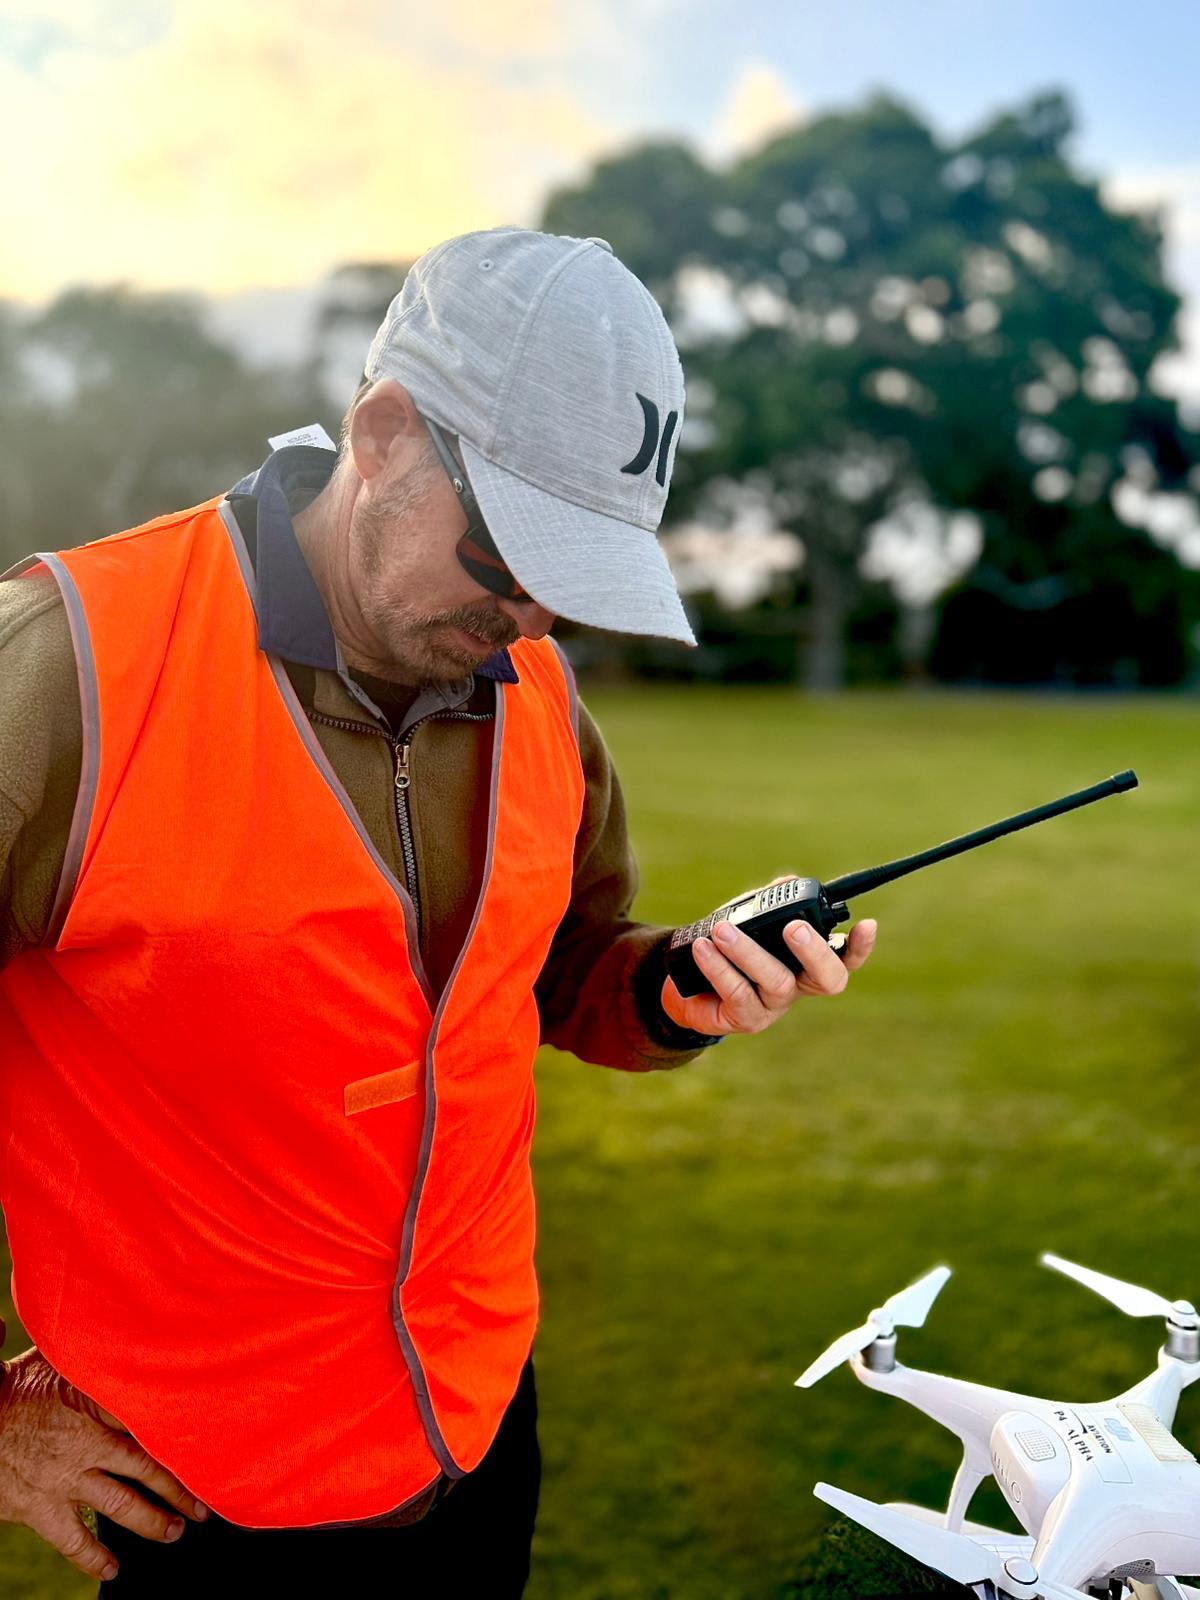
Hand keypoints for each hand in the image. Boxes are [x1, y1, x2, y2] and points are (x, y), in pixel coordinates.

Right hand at [0, 1337, 208, 1583]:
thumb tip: (120, 1321)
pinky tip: (113, 1569)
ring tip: (175, 1531)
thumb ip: (91, 1350)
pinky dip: (93, 1557)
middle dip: (178, 1487)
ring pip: (119, 1504)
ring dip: (151, 1521)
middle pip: (144, 1466)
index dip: (181, 1431)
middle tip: (203, 1504)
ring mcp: (63, 1478)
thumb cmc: (16, 1387)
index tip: (212, 1443)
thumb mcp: (56, 1360)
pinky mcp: (39, 1508)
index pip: (149, 1418)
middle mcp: (85, 1442)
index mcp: (94, 1402)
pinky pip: (72, 1540)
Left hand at [661, 875, 877, 1037]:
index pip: (844, 957)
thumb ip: (770, 904)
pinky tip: (704, 947)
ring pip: (776, 981)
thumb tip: (787, 881)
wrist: (690, 988)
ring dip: (748, 951)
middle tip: (794, 928)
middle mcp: (799, 985)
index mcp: (807, 962)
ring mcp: (775, 1006)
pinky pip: (738, 992)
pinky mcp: (746, 1019)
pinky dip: (719, 966)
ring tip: (722, 930)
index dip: (860, 946)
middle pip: (828, 979)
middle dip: (814, 952)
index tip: (867, 924)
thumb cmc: (730, 951)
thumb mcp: (750, 921)